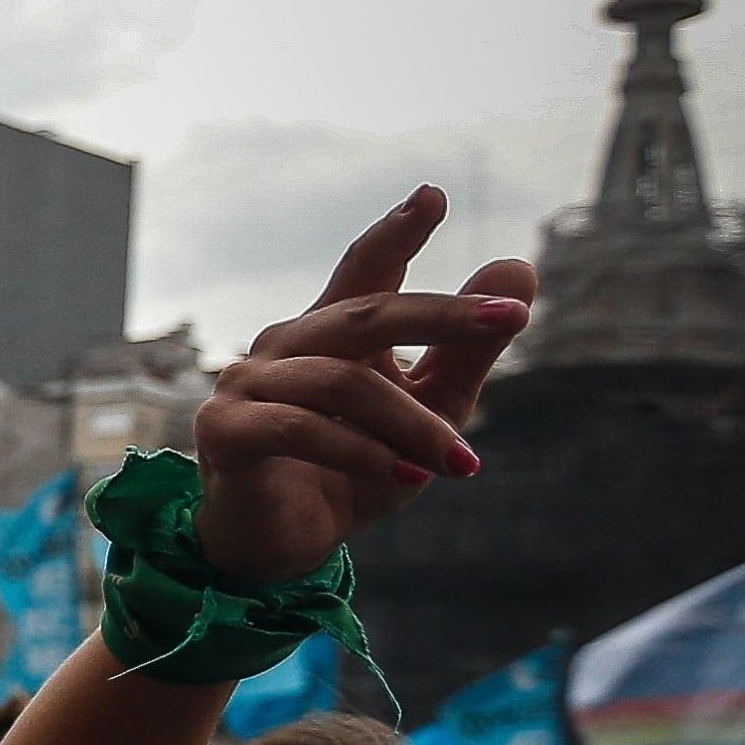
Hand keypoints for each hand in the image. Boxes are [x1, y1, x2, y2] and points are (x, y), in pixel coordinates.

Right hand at [193, 189, 533, 585]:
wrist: (280, 549)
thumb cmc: (351, 473)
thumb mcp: (429, 414)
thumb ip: (466, 351)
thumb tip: (519, 269)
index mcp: (328, 335)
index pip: (365, 271)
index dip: (397, 233)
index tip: (435, 195)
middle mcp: (284, 347)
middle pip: (365, 312)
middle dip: (441, 314)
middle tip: (510, 319)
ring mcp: (247, 385)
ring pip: (343, 382)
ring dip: (412, 425)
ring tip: (461, 464)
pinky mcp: (225, 430)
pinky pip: (298, 426)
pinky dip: (359, 451)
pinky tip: (405, 478)